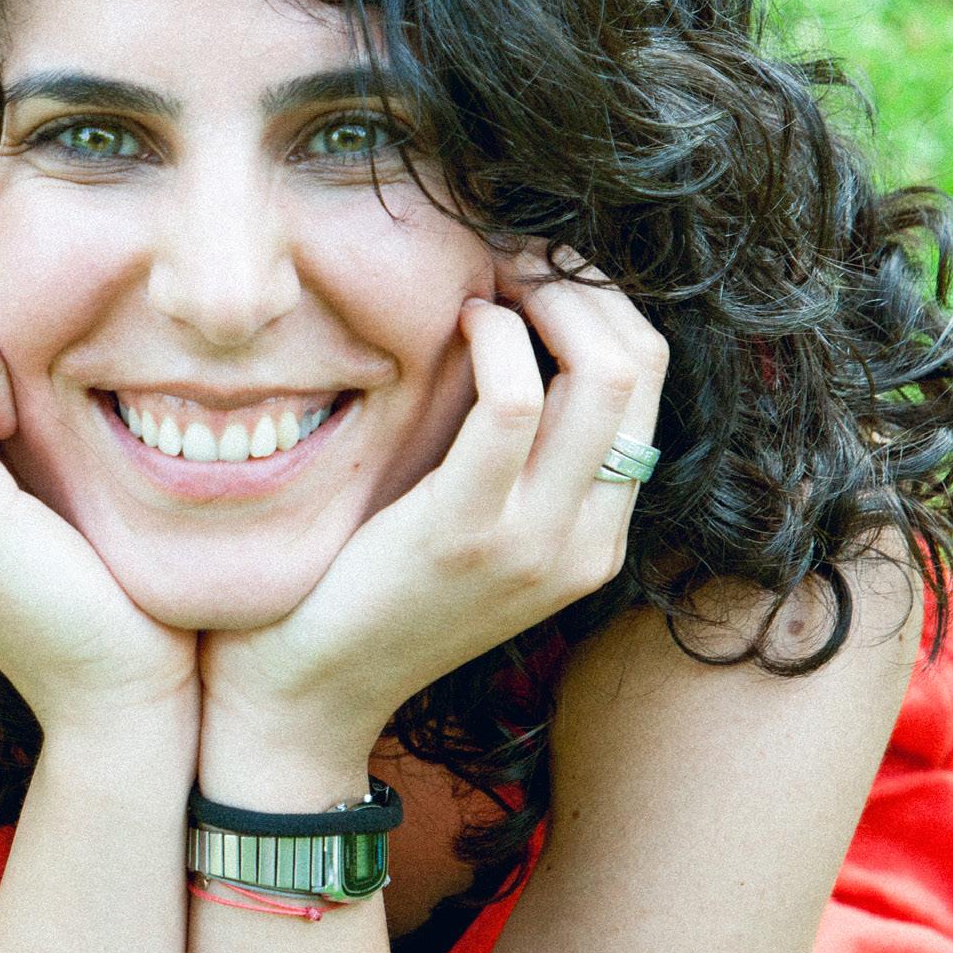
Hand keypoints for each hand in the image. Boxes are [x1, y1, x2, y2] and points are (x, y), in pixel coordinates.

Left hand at [196, 245, 668, 796]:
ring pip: (603, 370)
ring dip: (546, 291)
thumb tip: (511, 316)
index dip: (600, 301)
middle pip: (643, 364)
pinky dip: (491, 337)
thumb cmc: (365, 594)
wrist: (305, 701)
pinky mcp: (467, 534)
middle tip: (515, 250)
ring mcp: (537, 542)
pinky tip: (455, 323)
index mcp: (596, 535)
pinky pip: (512, 398)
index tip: (536, 265)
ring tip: (486, 274)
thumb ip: (506, 444)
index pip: (647, 381)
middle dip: (583, 282)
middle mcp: (588, 541)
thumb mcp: (465, 518)